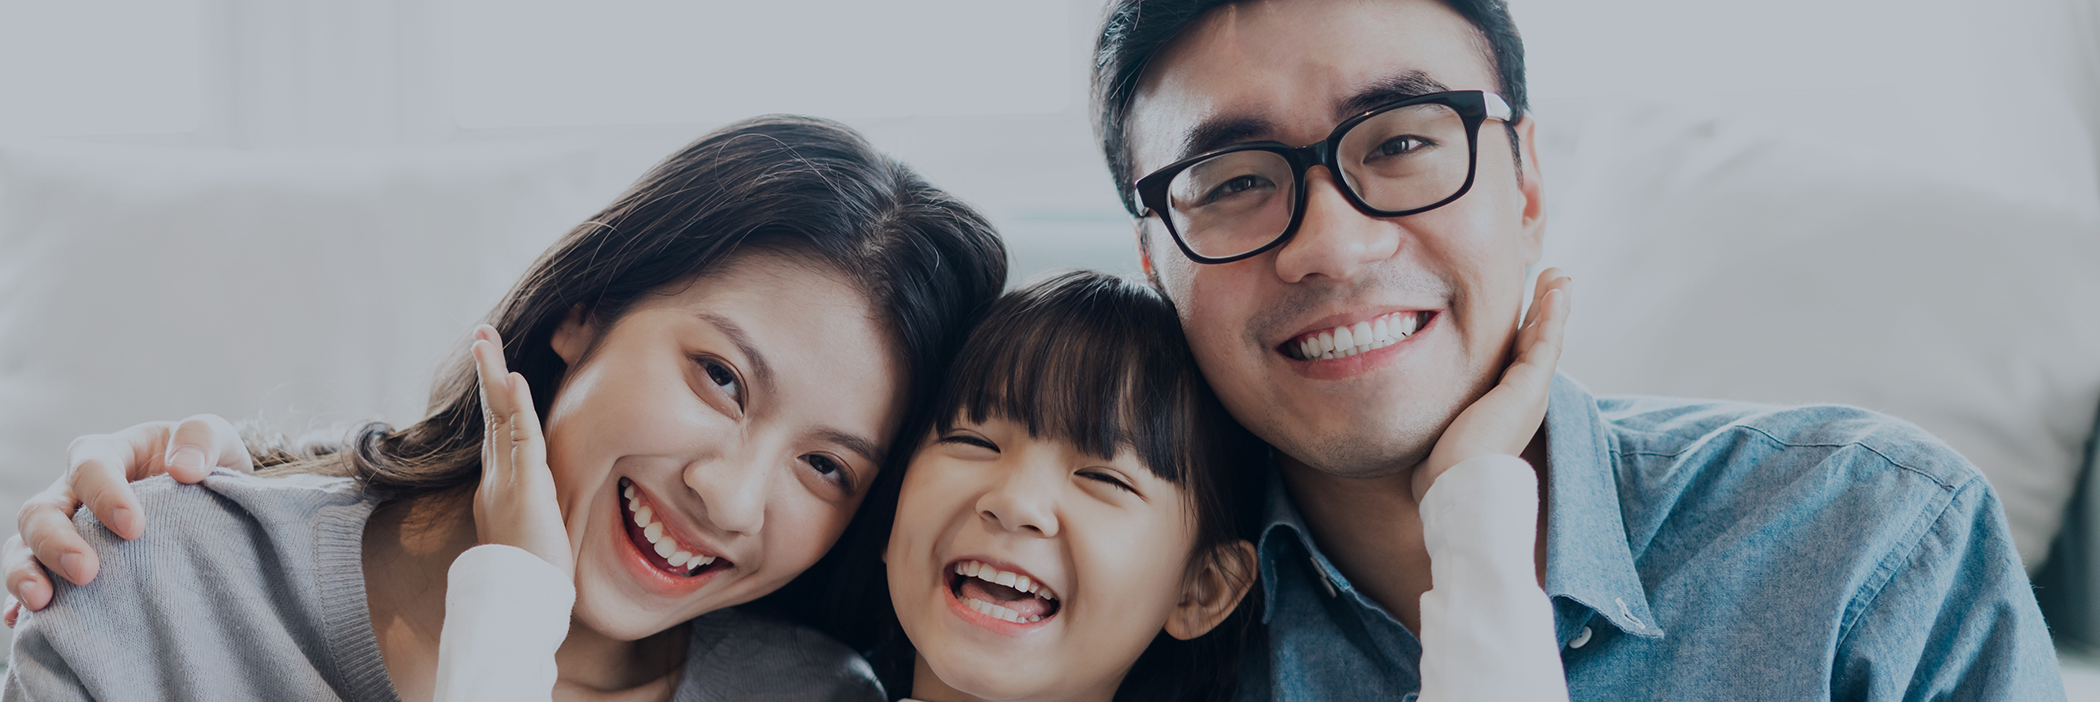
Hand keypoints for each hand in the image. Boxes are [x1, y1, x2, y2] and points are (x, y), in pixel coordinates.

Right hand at [3, 415, 252, 624]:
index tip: (134, 528)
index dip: (105, 495)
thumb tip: (185, 467)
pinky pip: (30, 579)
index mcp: (109, 454)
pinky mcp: (62, 564)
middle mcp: (74, 491)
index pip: (91, 467)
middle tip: (86, 573)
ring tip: (42, 601)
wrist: (209, 495)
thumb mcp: (217, 441)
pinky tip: (25, 620)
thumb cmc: (204, 464)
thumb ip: (204, 439)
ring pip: (24, 546)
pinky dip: (20, 598)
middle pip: (42, 510)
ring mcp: (63, 528)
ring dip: (25, 572)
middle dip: (56, 542)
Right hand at [471, 325, 574, 577]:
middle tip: (482, 334)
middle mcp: (497, 478)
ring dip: (494, 376)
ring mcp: (507, 482)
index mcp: (501, 485)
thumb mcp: (534, 531)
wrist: (517, 605)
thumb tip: (545, 497)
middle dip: (487, 372)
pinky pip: (521, 441)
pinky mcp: (525, 491)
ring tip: (486, 341)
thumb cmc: (531, 576)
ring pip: (500, 419)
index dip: (497, 394)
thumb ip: (537, 507)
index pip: (499, 429)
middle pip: (492, 414)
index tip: (496, 364)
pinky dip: (518, 408)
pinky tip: (513, 380)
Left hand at [1413, 268, 1571, 503]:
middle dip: (1545, 312)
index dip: (1522, 330)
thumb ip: (1430, 409)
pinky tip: (1558, 291)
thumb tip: (1401, 403)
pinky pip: (1546, 344)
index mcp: (1502, 406)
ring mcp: (1529, 394)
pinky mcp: (1529, 389)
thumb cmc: (1439, 472)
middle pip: (1537, 344)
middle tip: (1553, 280)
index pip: (1515, 358)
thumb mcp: (1435, 427)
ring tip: (1561, 277)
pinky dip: (1553, 316)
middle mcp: (1521, 398)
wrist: (1456, 490)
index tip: (1523, 306)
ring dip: (1556, 305)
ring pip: (1547, 339)